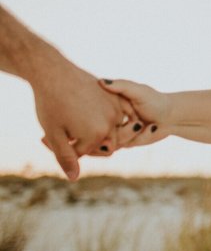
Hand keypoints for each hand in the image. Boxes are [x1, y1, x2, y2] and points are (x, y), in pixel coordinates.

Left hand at [30, 59, 136, 179]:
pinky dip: (109, 119)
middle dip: (84, 141)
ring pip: (112, 130)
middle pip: (102, 144)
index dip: (66, 147)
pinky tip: (93, 114)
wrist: (55, 73)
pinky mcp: (117, 98)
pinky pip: (119, 116)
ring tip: (78, 122)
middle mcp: (111, 123)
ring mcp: (116, 109)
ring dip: (97, 131)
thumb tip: (74, 178)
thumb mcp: (53, 134)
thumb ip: (65, 157)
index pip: (84, 152)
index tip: (51, 137)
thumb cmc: (51, 104)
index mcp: (96, 134)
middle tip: (66, 130)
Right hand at [98, 79, 171, 147]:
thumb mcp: (138, 91)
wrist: (171, 117)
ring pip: (111, 139)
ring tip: (143, 123)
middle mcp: (108, 119)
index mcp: (107, 104)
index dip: (97, 112)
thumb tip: (100, 82)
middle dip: (114, 126)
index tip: (122, 109)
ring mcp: (116, 132)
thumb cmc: (155, 101)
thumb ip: (121, 86)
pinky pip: (126, 144)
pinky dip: (142, 135)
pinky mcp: (126, 142)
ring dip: (130, 132)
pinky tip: (153, 127)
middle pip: (97, 128)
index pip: (91, 110)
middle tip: (135, 120)